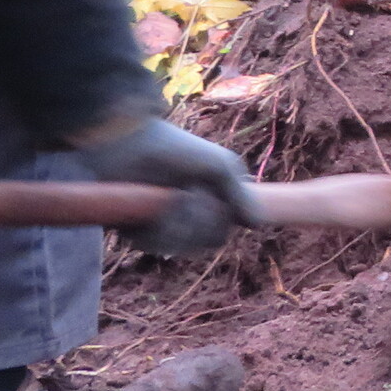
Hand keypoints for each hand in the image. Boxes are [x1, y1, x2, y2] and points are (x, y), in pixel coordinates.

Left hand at [72, 113, 260, 255]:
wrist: (131, 144)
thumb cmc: (178, 149)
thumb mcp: (219, 167)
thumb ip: (242, 196)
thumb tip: (259, 226)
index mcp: (207, 202)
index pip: (224, 231)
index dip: (224, 219)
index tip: (217, 196)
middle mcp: (186, 217)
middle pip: (208, 241)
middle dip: (204, 218)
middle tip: (192, 191)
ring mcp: (162, 225)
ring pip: (184, 246)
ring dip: (182, 222)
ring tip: (173, 196)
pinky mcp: (138, 231)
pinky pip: (158, 245)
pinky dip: (160, 227)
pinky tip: (156, 206)